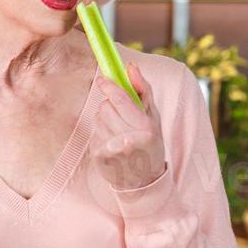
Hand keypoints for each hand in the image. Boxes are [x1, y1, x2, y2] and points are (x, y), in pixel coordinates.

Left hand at [90, 62, 165, 190]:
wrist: (144, 181)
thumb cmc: (150, 143)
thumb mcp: (153, 117)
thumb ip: (143, 90)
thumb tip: (130, 67)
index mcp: (145, 128)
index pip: (120, 99)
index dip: (109, 86)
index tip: (102, 80)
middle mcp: (128, 139)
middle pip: (106, 107)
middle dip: (110, 105)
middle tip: (121, 115)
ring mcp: (112, 149)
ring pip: (98, 118)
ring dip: (105, 119)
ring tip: (119, 131)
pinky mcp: (99, 156)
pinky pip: (94, 132)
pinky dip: (101, 133)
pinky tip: (113, 143)